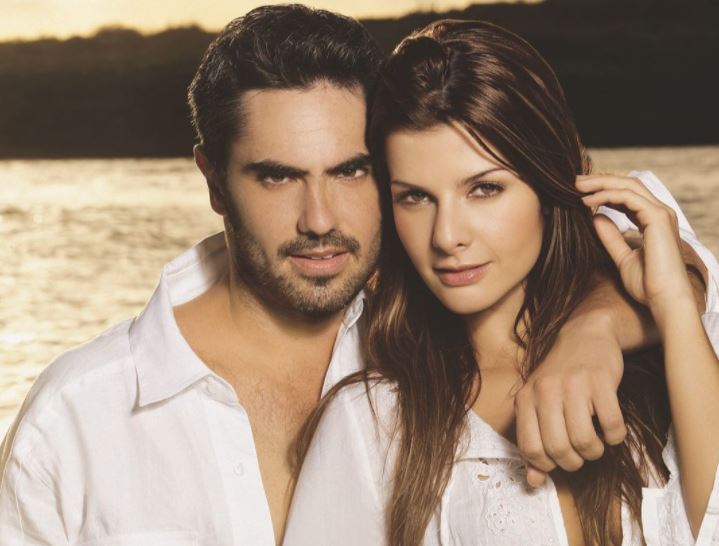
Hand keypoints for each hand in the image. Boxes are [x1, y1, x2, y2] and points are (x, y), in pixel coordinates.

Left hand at [515, 311, 625, 485]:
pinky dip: (615, 436)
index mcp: (525, 399)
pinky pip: (612, 426)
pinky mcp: (601, 381)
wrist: (585, 335)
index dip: (547, 464)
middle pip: (558, 449)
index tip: (559, 459)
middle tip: (581, 454)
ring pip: (584, 440)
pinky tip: (611, 428)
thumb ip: (534, 441)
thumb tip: (534, 482)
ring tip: (596, 442)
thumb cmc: (560, 378)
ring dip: (595, 451)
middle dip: (574, 462)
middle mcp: (545, 391)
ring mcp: (573, 385)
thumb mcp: (538, 404)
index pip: (530, 448)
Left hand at [578, 175, 695, 317]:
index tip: (580, 193)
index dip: (604, 191)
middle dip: (600, 180)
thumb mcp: (622, 257)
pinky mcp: (658, 218)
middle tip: (575, 182)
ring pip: (628, 186)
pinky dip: (607, 195)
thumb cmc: (647, 285)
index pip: (627, 195)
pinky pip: (628, 197)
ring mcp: (661, 214)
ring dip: (600, 183)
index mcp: (653, 221)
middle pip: (628, 184)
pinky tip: (588, 201)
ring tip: (577, 187)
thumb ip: (610, 236)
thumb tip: (596, 217)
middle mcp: (659, 213)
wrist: (663, 300)